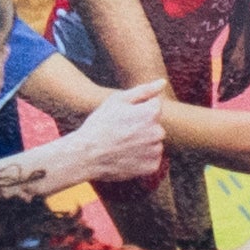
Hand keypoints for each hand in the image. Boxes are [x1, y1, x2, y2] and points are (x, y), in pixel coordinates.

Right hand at [14, 84, 166, 192]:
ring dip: (143, 143)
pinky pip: (152, 159)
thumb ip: (144, 90)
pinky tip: (126, 156)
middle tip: (121, 132)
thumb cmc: (100, 124)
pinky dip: (142, 158)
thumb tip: (162, 82)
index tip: (124, 117)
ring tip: (122, 145)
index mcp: (151, 113)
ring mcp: (155, 151)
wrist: (86, 155)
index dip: (139, 110)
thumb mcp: (117, 100)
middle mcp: (158, 132)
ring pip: (154, 142)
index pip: (155, 106)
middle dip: (143, 127)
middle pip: (155, 125)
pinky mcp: (152, 167)